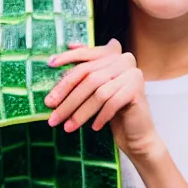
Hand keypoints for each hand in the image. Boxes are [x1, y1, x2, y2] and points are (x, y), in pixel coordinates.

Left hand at [44, 39, 161, 160]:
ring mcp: (132, 74)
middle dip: (67, 99)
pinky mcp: (137, 89)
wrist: (135, 131)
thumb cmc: (108, 111)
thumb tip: (51, 63)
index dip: (68, 58)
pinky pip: (112, 103)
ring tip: (68, 127)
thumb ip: (80, 76)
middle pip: (88, 78)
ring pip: (98, 93)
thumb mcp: (91, 91)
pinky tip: (93, 127)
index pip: (86, 55)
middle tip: (53, 116)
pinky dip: (100, 116)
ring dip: (80, 113)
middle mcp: (123, 60)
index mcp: (112, 56)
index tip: (50, 64)